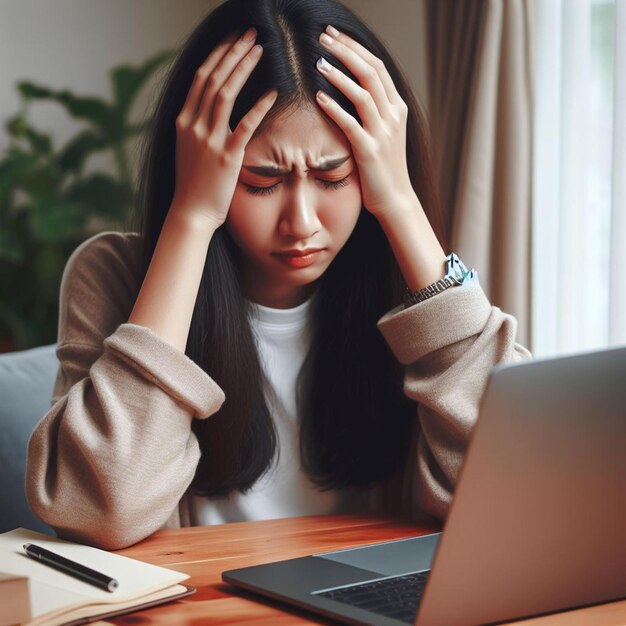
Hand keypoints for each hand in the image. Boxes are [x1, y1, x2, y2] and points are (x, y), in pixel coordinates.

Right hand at [171, 29, 276, 230]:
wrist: (191, 213)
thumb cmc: (193, 184)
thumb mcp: (188, 148)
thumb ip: (198, 125)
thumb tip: (212, 107)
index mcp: (183, 120)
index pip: (201, 77)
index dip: (219, 54)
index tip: (234, 39)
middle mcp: (193, 125)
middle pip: (213, 78)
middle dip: (232, 52)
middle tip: (251, 33)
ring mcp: (208, 140)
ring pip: (225, 94)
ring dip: (243, 68)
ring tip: (260, 50)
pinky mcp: (226, 157)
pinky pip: (244, 126)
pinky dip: (258, 107)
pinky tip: (272, 93)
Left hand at [314, 26, 417, 220]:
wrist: (395, 200)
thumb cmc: (383, 168)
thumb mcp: (384, 133)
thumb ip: (372, 111)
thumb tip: (349, 88)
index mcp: (397, 108)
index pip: (377, 66)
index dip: (355, 47)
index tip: (334, 35)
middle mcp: (393, 116)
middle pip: (370, 72)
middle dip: (346, 50)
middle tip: (322, 37)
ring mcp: (383, 133)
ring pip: (363, 93)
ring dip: (339, 74)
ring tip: (318, 61)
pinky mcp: (370, 151)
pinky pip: (351, 124)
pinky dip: (334, 107)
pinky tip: (318, 97)